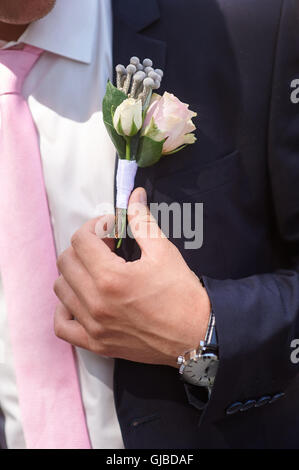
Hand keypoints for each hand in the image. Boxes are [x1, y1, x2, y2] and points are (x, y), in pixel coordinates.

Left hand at [54, 188, 210, 367]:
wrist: (197, 334)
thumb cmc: (182, 294)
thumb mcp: (164, 251)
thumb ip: (141, 220)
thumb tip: (133, 195)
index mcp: (110, 277)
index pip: (81, 239)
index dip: (96, 226)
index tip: (113, 228)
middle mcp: (95, 303)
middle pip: (66, 261)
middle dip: (85, 246)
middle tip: (108, 247)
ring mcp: (93, 326)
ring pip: (61, 289)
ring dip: (75, 273)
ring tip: (97, 271)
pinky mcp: (96, 343)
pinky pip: (62, 326)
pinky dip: (65, 309)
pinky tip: (82, 299)